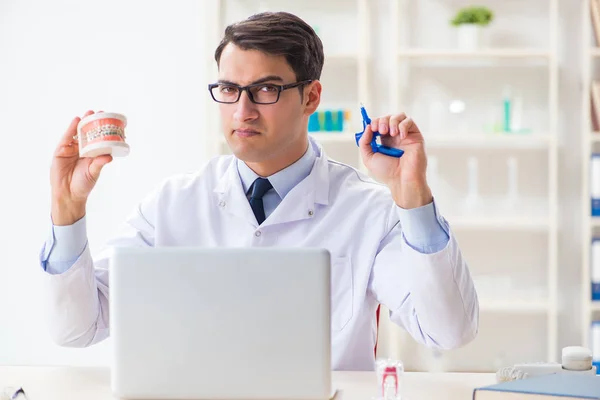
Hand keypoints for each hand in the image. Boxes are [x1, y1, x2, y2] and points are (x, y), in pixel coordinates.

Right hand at [50, 110, 112, 224]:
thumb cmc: (83, 184)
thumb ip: (100, 163)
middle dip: (93, 122)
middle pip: (88, 133)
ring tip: (89, 113)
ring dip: (83, 122)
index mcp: (92, 154)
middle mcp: (82, 150)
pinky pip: (66, 137)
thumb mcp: (94, 172)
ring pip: (77, 133)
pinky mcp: (61, 150)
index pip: (98, 139)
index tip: (110, 121)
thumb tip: (110, 156)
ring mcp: (71, 149)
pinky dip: (71, 128)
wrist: (68, 194)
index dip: (102, 130)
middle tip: (100, 112)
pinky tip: (76, 121)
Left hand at [358, 113, 432, 208]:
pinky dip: (403, 125)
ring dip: (392, 121)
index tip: (371, 128)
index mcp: (384, 141)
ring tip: (391, 133)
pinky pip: (410, 121)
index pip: (378, 123)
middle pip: (388, 117)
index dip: (374, 122)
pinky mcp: (415, 136)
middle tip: (380, 130)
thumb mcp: (369, 158)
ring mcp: (406, 135)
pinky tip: (401, 136)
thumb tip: (367, 127)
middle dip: (382, 120)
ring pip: (399, 116)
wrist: (402, 180)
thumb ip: (364, 142)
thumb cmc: (387, 172)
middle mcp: (395, 137)